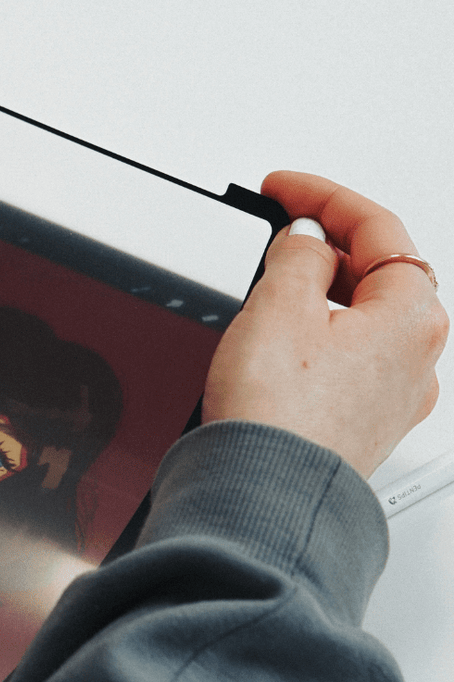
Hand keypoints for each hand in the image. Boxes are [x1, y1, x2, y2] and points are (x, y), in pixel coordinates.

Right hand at [203, 171, 447, 477]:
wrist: (264, 493)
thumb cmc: (278, 416)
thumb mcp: (277, 307)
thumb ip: (295, 256)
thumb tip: (305, 243)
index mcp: (411, 313)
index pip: (374, 226)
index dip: (321, 196)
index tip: (282, 188)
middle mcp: (416, 356)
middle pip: (378, 272)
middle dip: (327, 246)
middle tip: (277, 234)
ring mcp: (394, 394)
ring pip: (364, 319)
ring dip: (322, 294)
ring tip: (272, 292)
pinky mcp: (363, 423)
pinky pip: (349, 360)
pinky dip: (320, 339)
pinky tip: (284, 346)